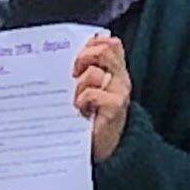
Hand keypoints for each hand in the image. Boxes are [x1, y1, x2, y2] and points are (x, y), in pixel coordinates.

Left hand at [72, 32, 129, 162]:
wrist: (104, 146)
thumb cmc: (91, 116)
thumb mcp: (88, 89)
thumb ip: (84, 70)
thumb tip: (68, 51)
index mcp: (115, 70)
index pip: (111, 43)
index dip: (93, 43)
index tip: (78, 56)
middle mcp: (120, 78)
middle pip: (106, 49)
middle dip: (84, 56)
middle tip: (73, 72)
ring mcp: (119, 92)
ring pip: (95, 71)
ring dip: (79, 83)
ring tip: (76, 97)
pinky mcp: (115, 107)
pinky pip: (93, 93)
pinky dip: (81, 99)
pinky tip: (80, 109)